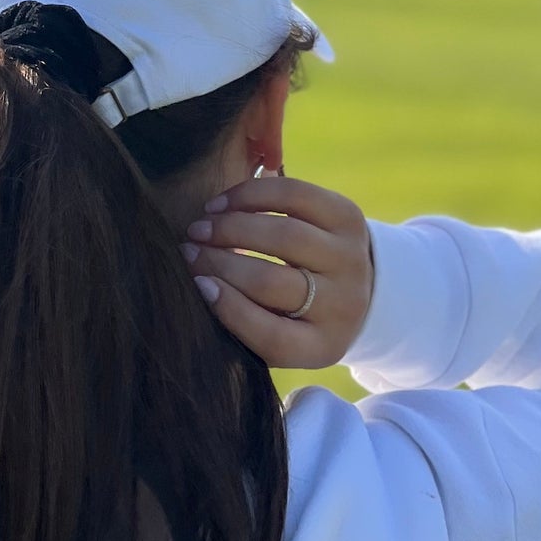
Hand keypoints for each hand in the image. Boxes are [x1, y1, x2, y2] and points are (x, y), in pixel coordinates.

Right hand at [182, 174, 373, 369]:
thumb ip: (241, 321)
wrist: (353, 284)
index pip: (272, 336)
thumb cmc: (296, 314)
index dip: (228, 309)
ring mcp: (351, 259)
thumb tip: (196, 285)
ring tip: (202, 226)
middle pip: (272, 282)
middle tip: (187, 250)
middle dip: (219, 261)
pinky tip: (225, 203)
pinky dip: (254, 195)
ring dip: (233, 226)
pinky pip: (297, 196)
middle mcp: (345, 305)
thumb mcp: (277, 334)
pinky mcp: (349, 218)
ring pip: (285, 235)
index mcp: (321, 346)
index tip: (196, 283)